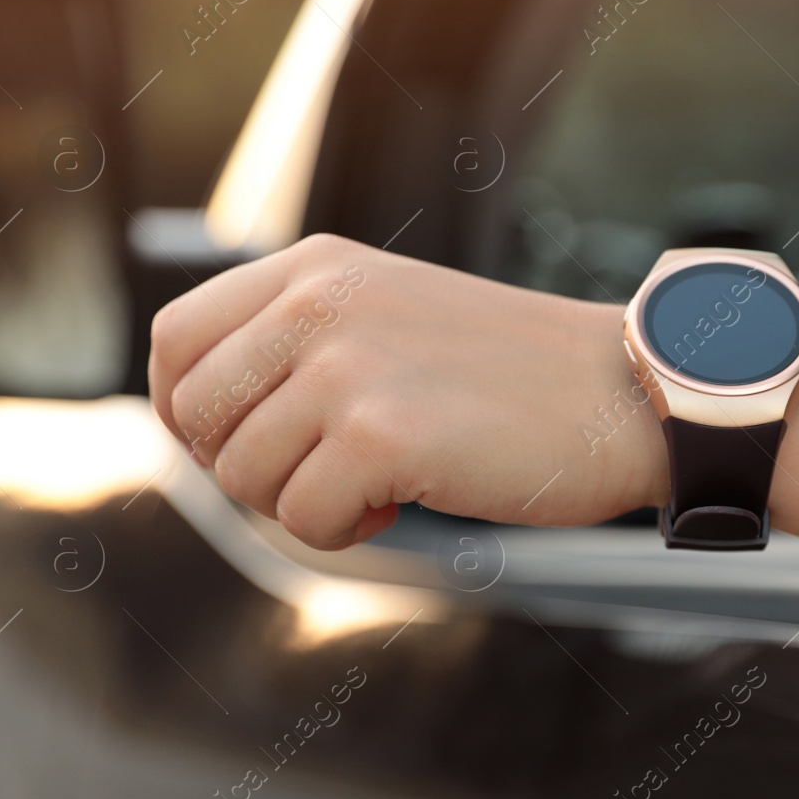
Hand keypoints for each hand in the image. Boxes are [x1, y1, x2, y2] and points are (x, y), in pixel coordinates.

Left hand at [148, 234, 665, 548]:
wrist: (620, 392)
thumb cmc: (515, 371)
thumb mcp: (390, 313)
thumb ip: (301, 339)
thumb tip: (205, 423)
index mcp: (316, 267)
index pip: (178, 337)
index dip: (186, 409)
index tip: (235, 444)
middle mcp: (318, 303)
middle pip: (197, 417)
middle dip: (246, 469)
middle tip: (321, 474)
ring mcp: (346, 366)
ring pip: (243, 478)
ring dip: (302, 503)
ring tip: (378, 483)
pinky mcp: (380, 435)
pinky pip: (303, 519)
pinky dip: (346, 531)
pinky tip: (401, 503)